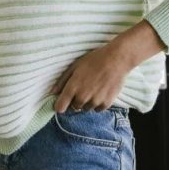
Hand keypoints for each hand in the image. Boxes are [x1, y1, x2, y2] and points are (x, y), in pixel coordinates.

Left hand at [49, 20, 166, 112]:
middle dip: (76, 100)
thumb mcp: (75, 66)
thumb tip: (52, 92)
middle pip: (74, 108)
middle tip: (83, 87)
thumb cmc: (94, 60)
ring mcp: (95, 102)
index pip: (60, 107)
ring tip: (94, 87)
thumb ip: (62, 80)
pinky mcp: (106, 104)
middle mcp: (82, 97)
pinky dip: (98, 103)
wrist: (116, 60)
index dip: (60, 105)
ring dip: (87, 102)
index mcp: (73, 88)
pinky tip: (101, 91)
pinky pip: (97, 109)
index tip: (62, 102)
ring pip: (86, 109)